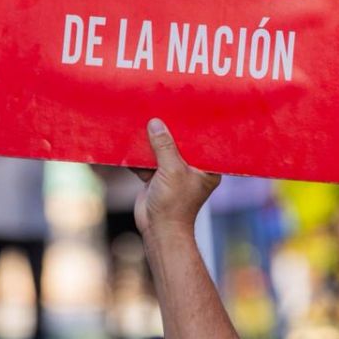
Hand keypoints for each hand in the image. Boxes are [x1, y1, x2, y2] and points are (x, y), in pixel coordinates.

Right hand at [133, 118, 220, 238]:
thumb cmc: (174, 204)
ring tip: (145, 117)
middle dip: (170, 130)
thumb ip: (164, 146)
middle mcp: (191, 168)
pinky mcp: (156, 178)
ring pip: (162, 150)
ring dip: (152, 140)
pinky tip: (132, 137)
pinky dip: (140, 153)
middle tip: (162, 107)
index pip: (202, 140)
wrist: (157, 231)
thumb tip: (155, 123)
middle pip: (179, 143)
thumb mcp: (172, 170)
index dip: (194, 125)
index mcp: (205, 167)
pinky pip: (148, 160)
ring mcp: (173, 172)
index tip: (187, 106)